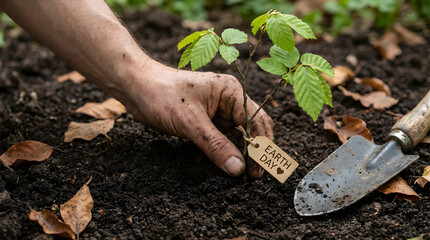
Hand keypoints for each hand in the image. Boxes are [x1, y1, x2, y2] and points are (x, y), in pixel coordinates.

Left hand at [124, 62, 273, 177]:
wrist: (136, 88)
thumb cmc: (163, 94)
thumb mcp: (190, 122)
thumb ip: (215, 145)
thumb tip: (238, 168)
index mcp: (231, 92)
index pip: (256, 120)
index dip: (261, 145)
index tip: (259, 169)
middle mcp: (229, 101)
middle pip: (251, 129)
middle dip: (254, 151)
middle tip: (254, 176)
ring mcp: (218, 112)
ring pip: (237, 136)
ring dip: (241, 154)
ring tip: (244, 176)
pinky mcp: (206, 122)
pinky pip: (222, 139)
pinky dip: (226, 153)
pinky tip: (229, 167)